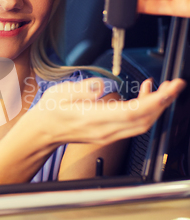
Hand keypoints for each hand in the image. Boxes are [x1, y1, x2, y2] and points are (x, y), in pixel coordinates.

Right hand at [33, 77, 185, 145]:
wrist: (43, 131)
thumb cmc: (51, 111)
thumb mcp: (60, 93)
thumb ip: (82, 89)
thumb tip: (102, 85)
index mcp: (93, 118)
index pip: (132, 112)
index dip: (154, 101)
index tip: (168, 88)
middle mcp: (105, 130)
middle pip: (144, 120)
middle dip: (164, 102)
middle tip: (175, 85)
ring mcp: (109, 134)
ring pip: (142, 124)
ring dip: (157, 107)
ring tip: (164, 88)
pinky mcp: (110, 134)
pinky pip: (134, 125)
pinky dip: (146, 111)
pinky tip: (145, 96)